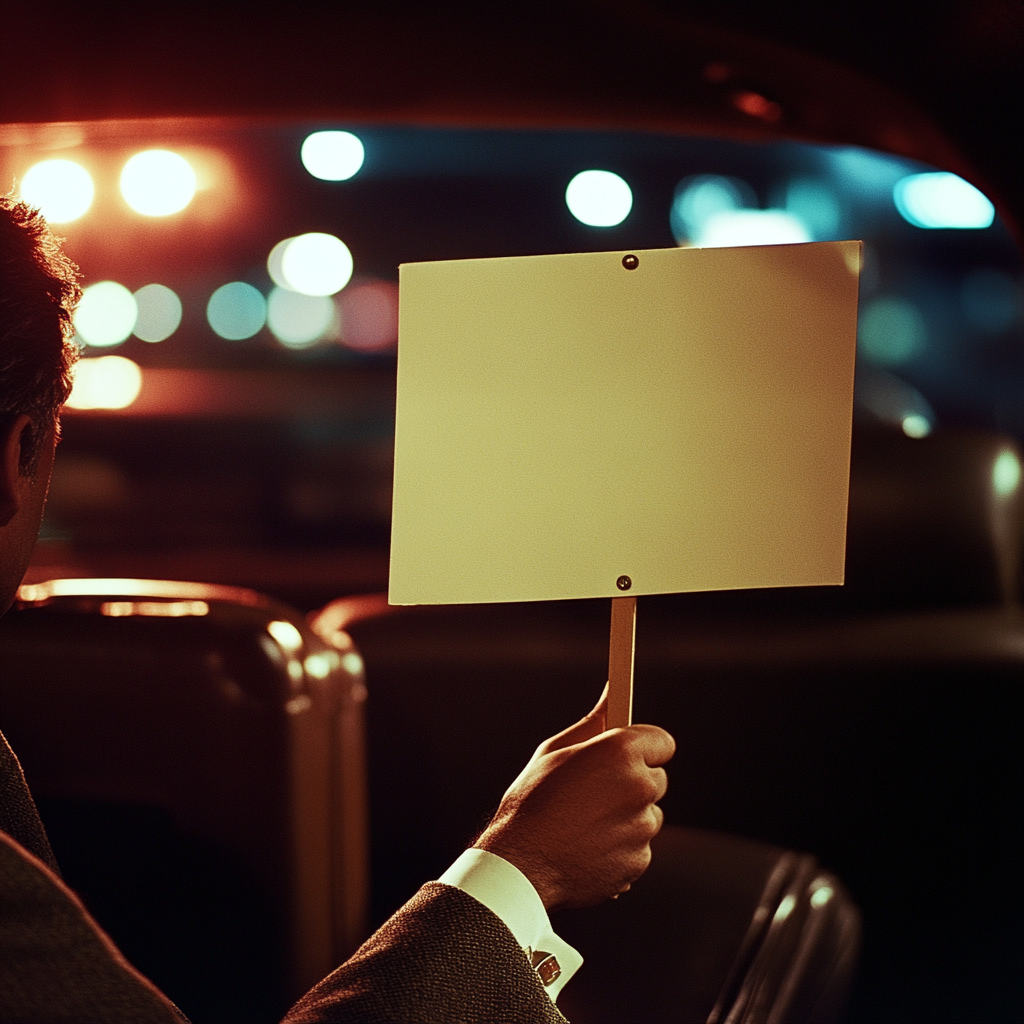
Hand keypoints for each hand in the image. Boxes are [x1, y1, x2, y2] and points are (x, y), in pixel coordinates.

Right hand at [473, 685, 675, 910]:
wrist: (522, 865)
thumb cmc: (532, 802)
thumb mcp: (554, 751)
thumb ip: (593, 723)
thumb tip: (613, 691)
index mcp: (621, 752)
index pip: (662, 741)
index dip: (645, 747)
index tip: (630, 755)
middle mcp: (640, 787)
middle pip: (656, 779)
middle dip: (633, 783)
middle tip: (596, 792)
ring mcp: (642, 828)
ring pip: (647, 816)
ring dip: (626, 818)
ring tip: (585, 824)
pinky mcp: (639, 861)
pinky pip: (638, 848)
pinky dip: (620, 849)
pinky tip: (588, 849)